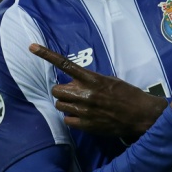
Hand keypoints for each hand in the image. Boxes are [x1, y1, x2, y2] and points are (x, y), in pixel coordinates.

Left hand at [28, 44, 167, 138]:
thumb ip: (91, 80)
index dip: (47, 55)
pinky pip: (67, 120)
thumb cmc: (127, 95)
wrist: (140, 115)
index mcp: (92, 79)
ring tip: (81, 106)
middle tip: (72, 93)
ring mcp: (84, 110)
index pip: (65, 64)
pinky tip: (84, 116)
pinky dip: (72, 118)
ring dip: (67, 104)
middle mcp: (85, 94)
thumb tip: (76, 82)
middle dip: (62, 91)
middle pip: (56, 90)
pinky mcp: (86, 125)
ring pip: (60, 105)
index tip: (32, 47)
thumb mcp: (110, 81)